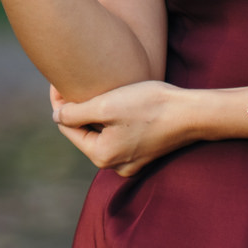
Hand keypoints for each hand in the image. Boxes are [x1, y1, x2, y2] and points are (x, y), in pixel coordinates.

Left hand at [51, 81, 196, 175]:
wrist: (192, 113)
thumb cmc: (149, 105)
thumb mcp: (106, 106)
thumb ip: (75, 114)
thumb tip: (55, 117)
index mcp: (101, 156)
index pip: (68, 128)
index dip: (60, 103)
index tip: (57, 82)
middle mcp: (115, 166)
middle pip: (84, 133)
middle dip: (78, 110)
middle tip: (74, 83)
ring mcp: (131, 162)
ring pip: (101, 134)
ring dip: (96, 114)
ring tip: (95, 91)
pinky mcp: (144, 155)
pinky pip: (118, 137)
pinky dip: (113, 121)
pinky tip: (117, 103)